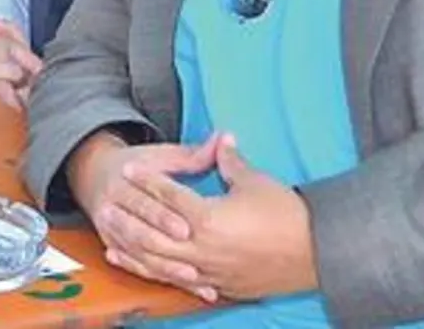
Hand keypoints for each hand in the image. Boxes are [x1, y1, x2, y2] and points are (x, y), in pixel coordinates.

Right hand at [70, 131, 227, 301]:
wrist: (94, 175)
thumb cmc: (134, 165)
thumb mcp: (158, 156)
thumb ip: (191, 155)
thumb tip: (223, 140)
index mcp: (122, 182)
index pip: (143, 202)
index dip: (164, 216)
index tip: (188, 227)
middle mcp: (112, 208)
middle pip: (138, 232)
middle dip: (164, 246)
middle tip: (193, 259)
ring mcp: (110, 231)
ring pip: (137, 254)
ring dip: (165, 268)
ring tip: (194, 277)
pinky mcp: (114, 246)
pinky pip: (137, 267)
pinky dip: (160, 278)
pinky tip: (185, 284)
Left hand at [115, 138, 319, 301]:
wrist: (316, 254)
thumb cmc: (287, 215)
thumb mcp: (256, 182)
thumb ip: (230, 162)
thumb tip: (221, 138)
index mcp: (209, 219)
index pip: (169, 197)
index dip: (148, 180)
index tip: (129, 168)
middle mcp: (202, 248)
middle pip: (153, 232)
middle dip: (129, 216)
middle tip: (107, 202)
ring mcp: (207, 271)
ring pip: (157, 260)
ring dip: (130, 245)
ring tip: (110, 231)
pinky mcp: (216, 286)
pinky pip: (173, 280)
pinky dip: (148, 269)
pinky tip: (130, 260)